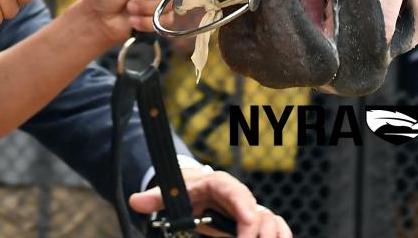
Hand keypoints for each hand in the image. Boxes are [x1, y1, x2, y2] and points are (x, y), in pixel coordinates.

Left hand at [130, 169, 291, 237]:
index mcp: (220, 184)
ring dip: (270, 237)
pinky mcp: (257, 222)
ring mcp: (252, 210)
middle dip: (257, 232)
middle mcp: (240, 196)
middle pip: (257, 212)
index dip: (243, 205)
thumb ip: (156, 198)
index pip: (234, 191)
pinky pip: (278, 228)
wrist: (199, 190)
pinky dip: (280, 237)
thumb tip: (136, 202)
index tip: (246, 220)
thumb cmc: (188, 190)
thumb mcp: (173, 193)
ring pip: (272, 221)